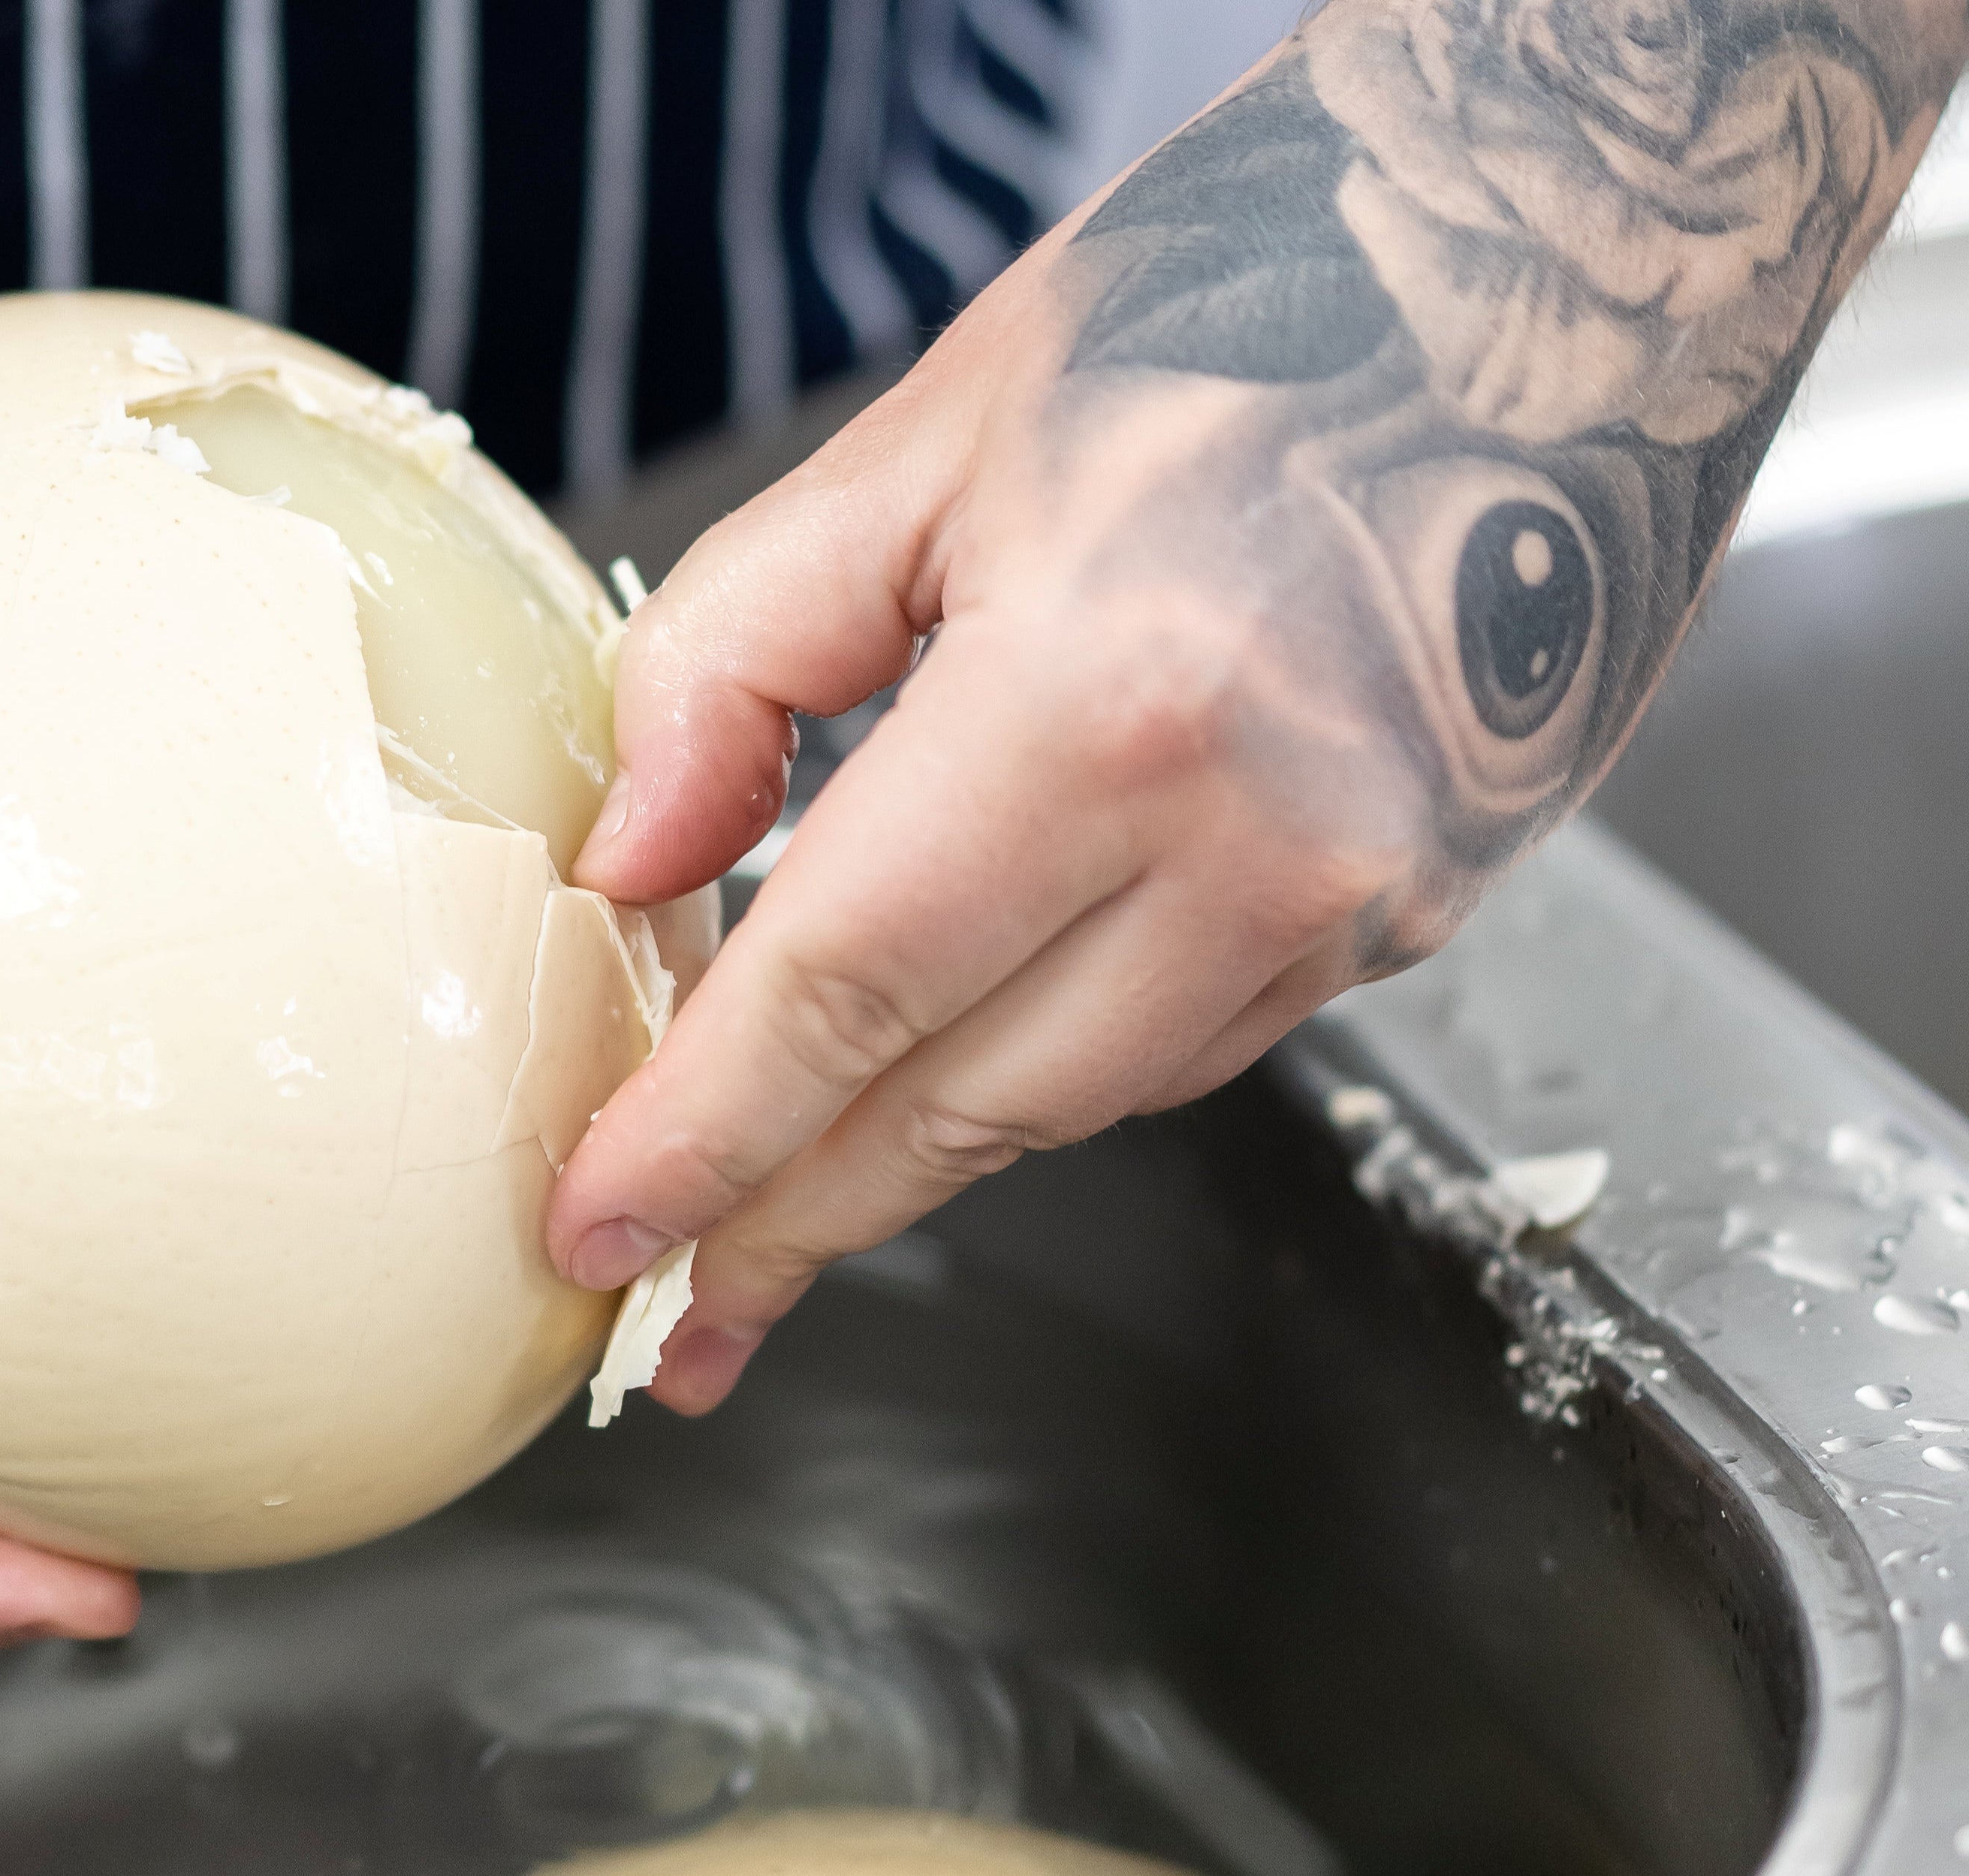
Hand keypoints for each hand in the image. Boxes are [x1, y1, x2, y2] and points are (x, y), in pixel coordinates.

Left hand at [549, 11, 1948, 1412]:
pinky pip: (1183, 1046)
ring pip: (1075, 1106)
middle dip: (791, 1226)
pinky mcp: (1418, 906)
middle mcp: (1261, 838)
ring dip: (915, 1170)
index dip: (702, 1140)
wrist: (1565, 268)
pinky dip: (1047, 1075)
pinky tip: (958, 1081)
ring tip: (781, 1223)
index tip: (599, 1235)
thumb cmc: (1255, 300)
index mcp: (1112, 703)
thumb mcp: (928, 437)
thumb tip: (634, 862)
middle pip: (958, 1107)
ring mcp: (1362, 893)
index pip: (841, 993)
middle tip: (679, 1319)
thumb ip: (736, 658)